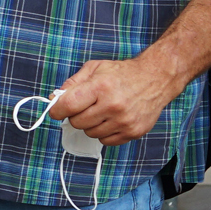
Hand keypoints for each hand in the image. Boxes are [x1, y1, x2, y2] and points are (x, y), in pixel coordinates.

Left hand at [47, 55, 182, 145]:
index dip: (57, 110)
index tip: (56, 111)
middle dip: (75, 115)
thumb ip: (72, 83)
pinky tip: (111, 119)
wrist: (156, 79)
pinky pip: (105, 141)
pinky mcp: (133, 132)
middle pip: (77, 122)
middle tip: (84, 107)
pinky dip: (103, 132)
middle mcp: (113, 105)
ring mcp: (124, 121)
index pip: (68, 105)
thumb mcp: (95, 69)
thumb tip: (54, 99)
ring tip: (101, 111)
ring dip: (90, 124)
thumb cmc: (122, 73)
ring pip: (90, 133)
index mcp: (101, 86)